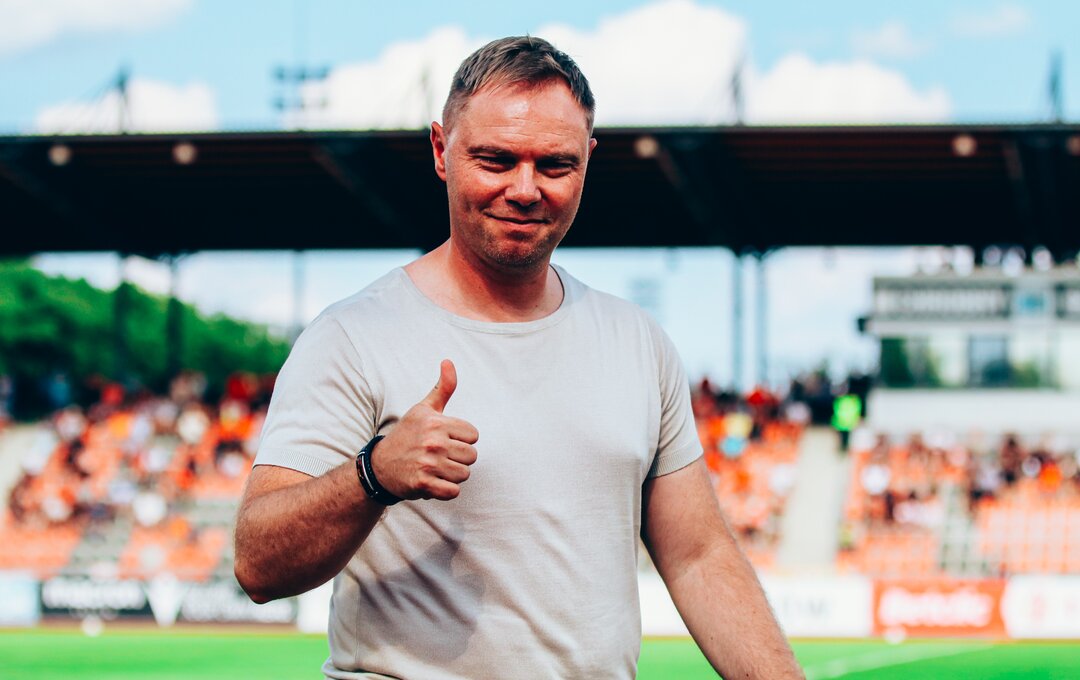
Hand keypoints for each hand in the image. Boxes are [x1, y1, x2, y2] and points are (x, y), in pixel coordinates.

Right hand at [371, 359, 478, 500]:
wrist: (380, 466)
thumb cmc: (407, 435)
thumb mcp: (423, 409)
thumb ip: (442, 388)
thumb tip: (448, 361)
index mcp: (436, 423)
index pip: (474, 435)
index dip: (462, 439)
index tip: (445, 440)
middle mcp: (433, 442)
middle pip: (472, 456)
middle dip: (458, 458)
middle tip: (439, 456)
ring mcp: (427, 464)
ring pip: (464, 474)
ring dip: (452, 475)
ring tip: (435, 468)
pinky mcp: (423, 484)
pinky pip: (453, 492)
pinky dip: (446, 490)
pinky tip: (433, 481)